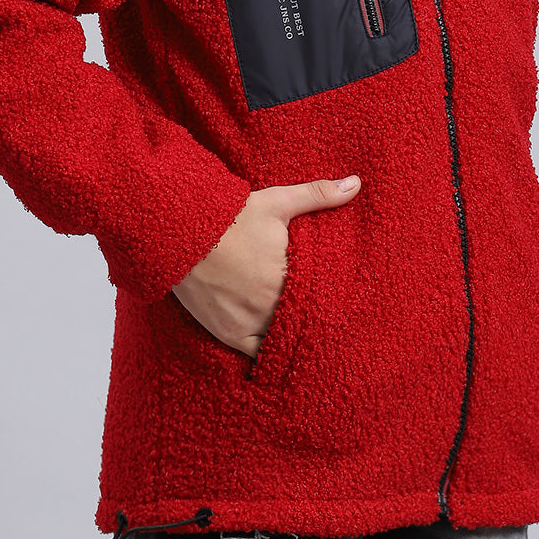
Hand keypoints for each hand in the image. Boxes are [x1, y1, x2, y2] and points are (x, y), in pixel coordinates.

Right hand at [171, 176, 360, 357]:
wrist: (182, 231)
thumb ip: (318, 195)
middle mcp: (271, 307)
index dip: (329, 300)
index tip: (338, 302)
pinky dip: (268, 352)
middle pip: (302, 321)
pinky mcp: (228, 333)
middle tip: (325, 320)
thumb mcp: (277, 202)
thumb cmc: (231, 216)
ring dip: (291, 335)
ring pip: (282, 340)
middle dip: (311, 318)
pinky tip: (278, 349)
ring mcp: (248, 323)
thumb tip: (355, 184)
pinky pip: (256, 353)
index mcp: (289, 279)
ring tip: (304, 333)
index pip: (322, 300)